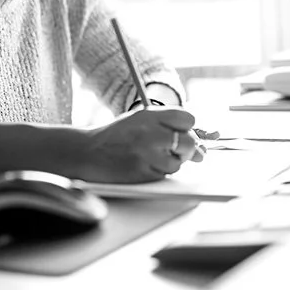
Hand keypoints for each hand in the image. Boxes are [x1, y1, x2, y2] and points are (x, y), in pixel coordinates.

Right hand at [79, 107, 198, 182]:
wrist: (87, 153)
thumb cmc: (117, 136)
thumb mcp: (139, 120)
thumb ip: (167, 126)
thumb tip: (202, 146)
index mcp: (149, 115)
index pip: (187, 119)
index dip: (187, 127)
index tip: (181, 132)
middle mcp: (149, 133)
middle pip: (188, 142)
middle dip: (186, 148)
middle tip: (174, 149)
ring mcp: (146, 154)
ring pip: (179, 162)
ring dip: (171, 162)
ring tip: (151, 156)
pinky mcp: (143, 173)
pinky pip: (165, 175)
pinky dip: (160, 172)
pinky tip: (143, 165)